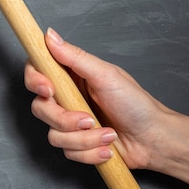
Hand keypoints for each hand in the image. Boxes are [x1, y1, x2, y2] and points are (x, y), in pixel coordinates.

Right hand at [24, 28, 172, 168]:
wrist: (153, 139)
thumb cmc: (136, 104)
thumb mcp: (105, 75)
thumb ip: (74, 57)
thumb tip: (50, 35)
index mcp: (72, 76)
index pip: (37, 71)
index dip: (35, 80)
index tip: (49, 90)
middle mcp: (68, 98)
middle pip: (40, 108)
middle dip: (65, 119)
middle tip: (89, 119)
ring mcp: (71, 123)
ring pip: (54, 135)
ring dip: (84, 139)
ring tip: (108, 133)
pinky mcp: (77, 145)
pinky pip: (68, 152)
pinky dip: (90, 152)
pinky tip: (107, 147)